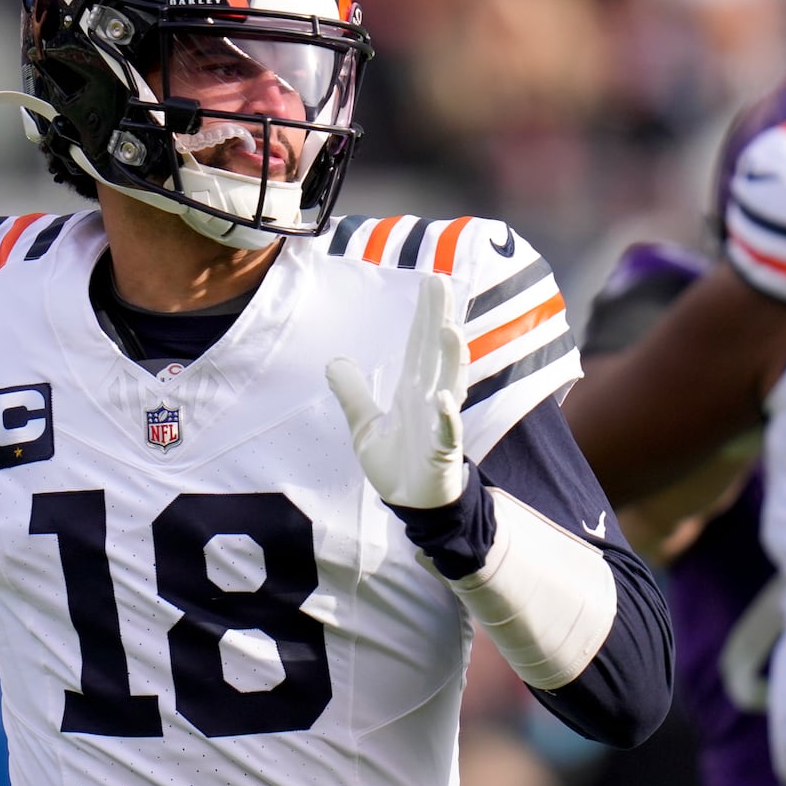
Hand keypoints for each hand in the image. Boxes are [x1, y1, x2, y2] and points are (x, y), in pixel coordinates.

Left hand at [325, 274, 467, 508]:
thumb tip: (334, 361)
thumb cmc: (396, 462)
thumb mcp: (363, 425)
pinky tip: (445, 399)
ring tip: (449, 329)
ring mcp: (439, 424)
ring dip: (450, 358)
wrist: (412, 504)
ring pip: (449, 384)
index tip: (431, 281)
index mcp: (413, 390)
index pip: (418, 345)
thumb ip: (352, 393)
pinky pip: (446, 432)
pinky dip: (446, 417)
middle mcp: (431, 399)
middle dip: (438, 318)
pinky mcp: (442, 452)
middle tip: (441, 283)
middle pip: (435, 353)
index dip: (423, 314)